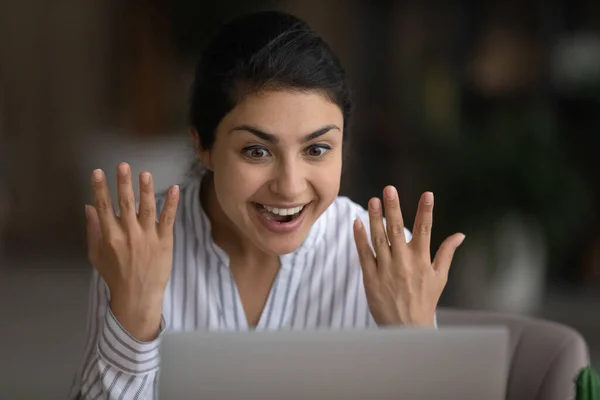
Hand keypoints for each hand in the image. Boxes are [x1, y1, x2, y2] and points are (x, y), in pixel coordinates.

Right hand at [85, 162, 179, 339]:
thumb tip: (89, 207)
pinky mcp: (164, 241)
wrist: (137, 296)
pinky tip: (174, 188)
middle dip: (123, 183)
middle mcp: (128, 234)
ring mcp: (148, 237)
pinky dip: (172, 203)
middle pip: (125, 203)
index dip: (100, 189)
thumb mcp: (96, 255)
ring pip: (147, 208)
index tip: (98, 172)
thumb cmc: (115, 275)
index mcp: (110, 237)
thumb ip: (93, 230)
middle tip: (123, 165)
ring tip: (145, 173)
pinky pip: (168, 219)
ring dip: (146, 189)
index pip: (104, 207)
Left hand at [353, 186, 464, 326]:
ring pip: (379, 238)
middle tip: (389, 189)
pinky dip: (360, 238)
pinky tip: (357, 223)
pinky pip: (364, 254)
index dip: (426, 211)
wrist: (407, 327)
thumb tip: (460, 235)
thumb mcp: (440, 277)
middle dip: (394, 208)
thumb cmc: (425, 301)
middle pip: (397, 230)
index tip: (427, 194)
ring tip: (374, 200)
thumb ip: (446, 253)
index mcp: (422, 260)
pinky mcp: (371, 277)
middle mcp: (404, 262)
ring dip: (376, 218)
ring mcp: (386, 269)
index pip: (425, 230)